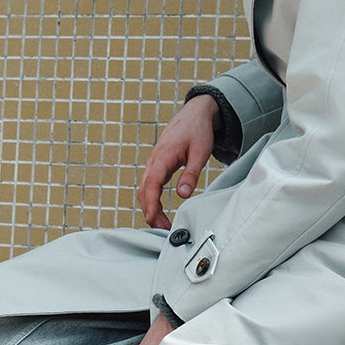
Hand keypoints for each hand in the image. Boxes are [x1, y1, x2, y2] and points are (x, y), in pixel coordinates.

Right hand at [137, 94, 219, 229]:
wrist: (195, 114)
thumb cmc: (198, 131)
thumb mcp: (200, 153)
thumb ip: (191, 174)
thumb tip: (182, 195)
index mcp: (162, 157)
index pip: (152, 185)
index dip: (151, 204)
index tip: (152, 220)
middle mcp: (154, 161)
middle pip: (145, 191)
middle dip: (150, 211)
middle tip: (162, 229)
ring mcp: (154, 163)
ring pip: (145, 189)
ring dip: (150, 207)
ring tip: (161, 224)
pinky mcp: (157, 165)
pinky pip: (149, 185)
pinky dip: (151, 199)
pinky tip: (159, 210)